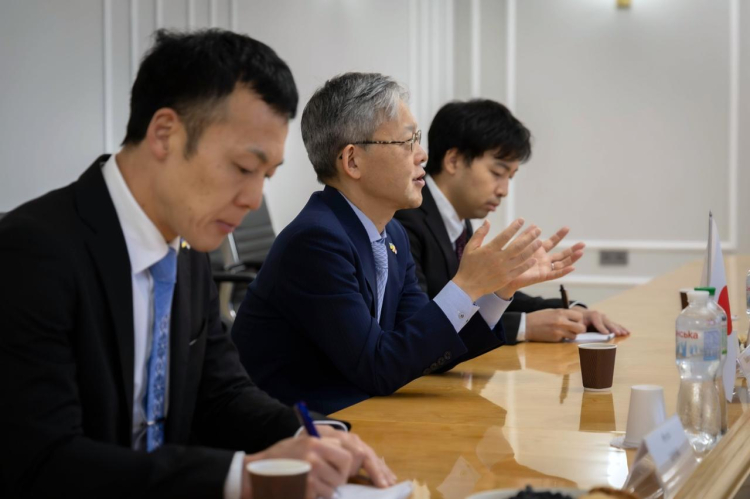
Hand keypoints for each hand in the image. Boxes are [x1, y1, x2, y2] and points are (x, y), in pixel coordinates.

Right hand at [242, 429, 396, 498]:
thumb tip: (347, 456)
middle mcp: (314, 457)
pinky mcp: (305, 490)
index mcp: (315, 443)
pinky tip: (302, 490)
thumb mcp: (300, 443)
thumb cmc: (278, 459)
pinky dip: (316, 496)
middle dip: (337, 479)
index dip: (344, 465)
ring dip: (325, 490)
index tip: (339, 469)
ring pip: (334, 488)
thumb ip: (322, 447)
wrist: (253, 475)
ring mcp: (310, 475)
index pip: (346, 455)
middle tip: (325, 479)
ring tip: (308, 483)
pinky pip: (323, 497)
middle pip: (343, 473)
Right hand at [453, 219, 541, 301]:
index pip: (505, 235)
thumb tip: (487, 221)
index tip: (522, 220)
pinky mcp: (506, 278)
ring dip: (532, 249)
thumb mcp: (470, 248)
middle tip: (538, 230)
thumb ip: (479, 234)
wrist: (468, 286)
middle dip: (529, 237)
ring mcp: (504, 269)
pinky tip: (534, 259)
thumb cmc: (468, 266)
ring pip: (522, 257)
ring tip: (540, 242)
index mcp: (489, 249)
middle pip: (518, 245)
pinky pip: (520, 270)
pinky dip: (528, 264)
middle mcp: (498, 258)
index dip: (514, 227)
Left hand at [496, 227, 583, 297]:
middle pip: (561, 254)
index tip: (567, 228)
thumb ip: (525, 236)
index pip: (552, 242)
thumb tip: (534, 225)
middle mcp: (544, 260)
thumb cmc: (508, 261)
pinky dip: (564, 271)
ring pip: (562, 264)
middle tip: (583, 243)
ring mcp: (544, 268)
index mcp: (538, 251)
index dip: (560, 235)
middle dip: (572, 249)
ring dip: (572, 259)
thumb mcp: (518, 245)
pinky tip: (572, 267)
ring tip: (581, 252)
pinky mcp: (542, 276)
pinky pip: (555, 274)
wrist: (502, 275)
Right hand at [524, 308, 586, 341]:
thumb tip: (575, 319)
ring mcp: (559, 331)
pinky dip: (562, 338)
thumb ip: (564, 314)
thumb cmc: (539, 317)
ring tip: (564, 332)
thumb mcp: (552, 311)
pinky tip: (555, 335)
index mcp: (561, 312)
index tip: (575, 321)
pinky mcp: (555, 339)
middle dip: (579, 329)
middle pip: (581, 328)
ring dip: (571, 335)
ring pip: (574, 336)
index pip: (579, 316)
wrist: (526, 325)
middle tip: (573, 329)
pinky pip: (565, 340)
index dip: (578, 319)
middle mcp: (562, 322)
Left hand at [574, 306, 629, 336]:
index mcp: (592, 315)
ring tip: (625, 333)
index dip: (602, 328)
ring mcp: (605, 318)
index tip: (606, 333)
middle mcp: (600, 315)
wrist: (582, 314)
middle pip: (607, 322)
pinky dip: (621, 328)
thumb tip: (584, 332)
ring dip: (619, 329)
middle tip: (618, 333)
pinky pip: (616, 325)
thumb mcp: (577, 323)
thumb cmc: (579, 320)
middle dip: (613, 328)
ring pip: (613, 324)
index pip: (597, 322)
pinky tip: (627, 332)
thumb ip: (580, 327)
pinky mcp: (608, 322)